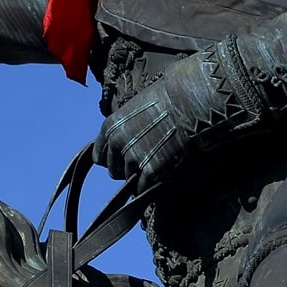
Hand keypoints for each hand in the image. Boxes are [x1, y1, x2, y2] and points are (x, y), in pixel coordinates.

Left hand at [92, 52, 234, 184]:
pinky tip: (160, 178)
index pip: (99, 157)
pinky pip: (143, 188)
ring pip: (129, 180)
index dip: (112, 159)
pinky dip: (150, 187)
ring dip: (140, 177)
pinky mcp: (152, 170)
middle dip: (126, 170)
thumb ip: (125, 127)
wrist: (188, 102)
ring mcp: (134, 158)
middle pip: (113, 171)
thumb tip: (125, 138)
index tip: (123, 159)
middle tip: (143, 164)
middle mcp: (117, 144)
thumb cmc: (166, 98)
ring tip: (156, 166)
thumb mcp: (135, 108)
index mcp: (110, 128)